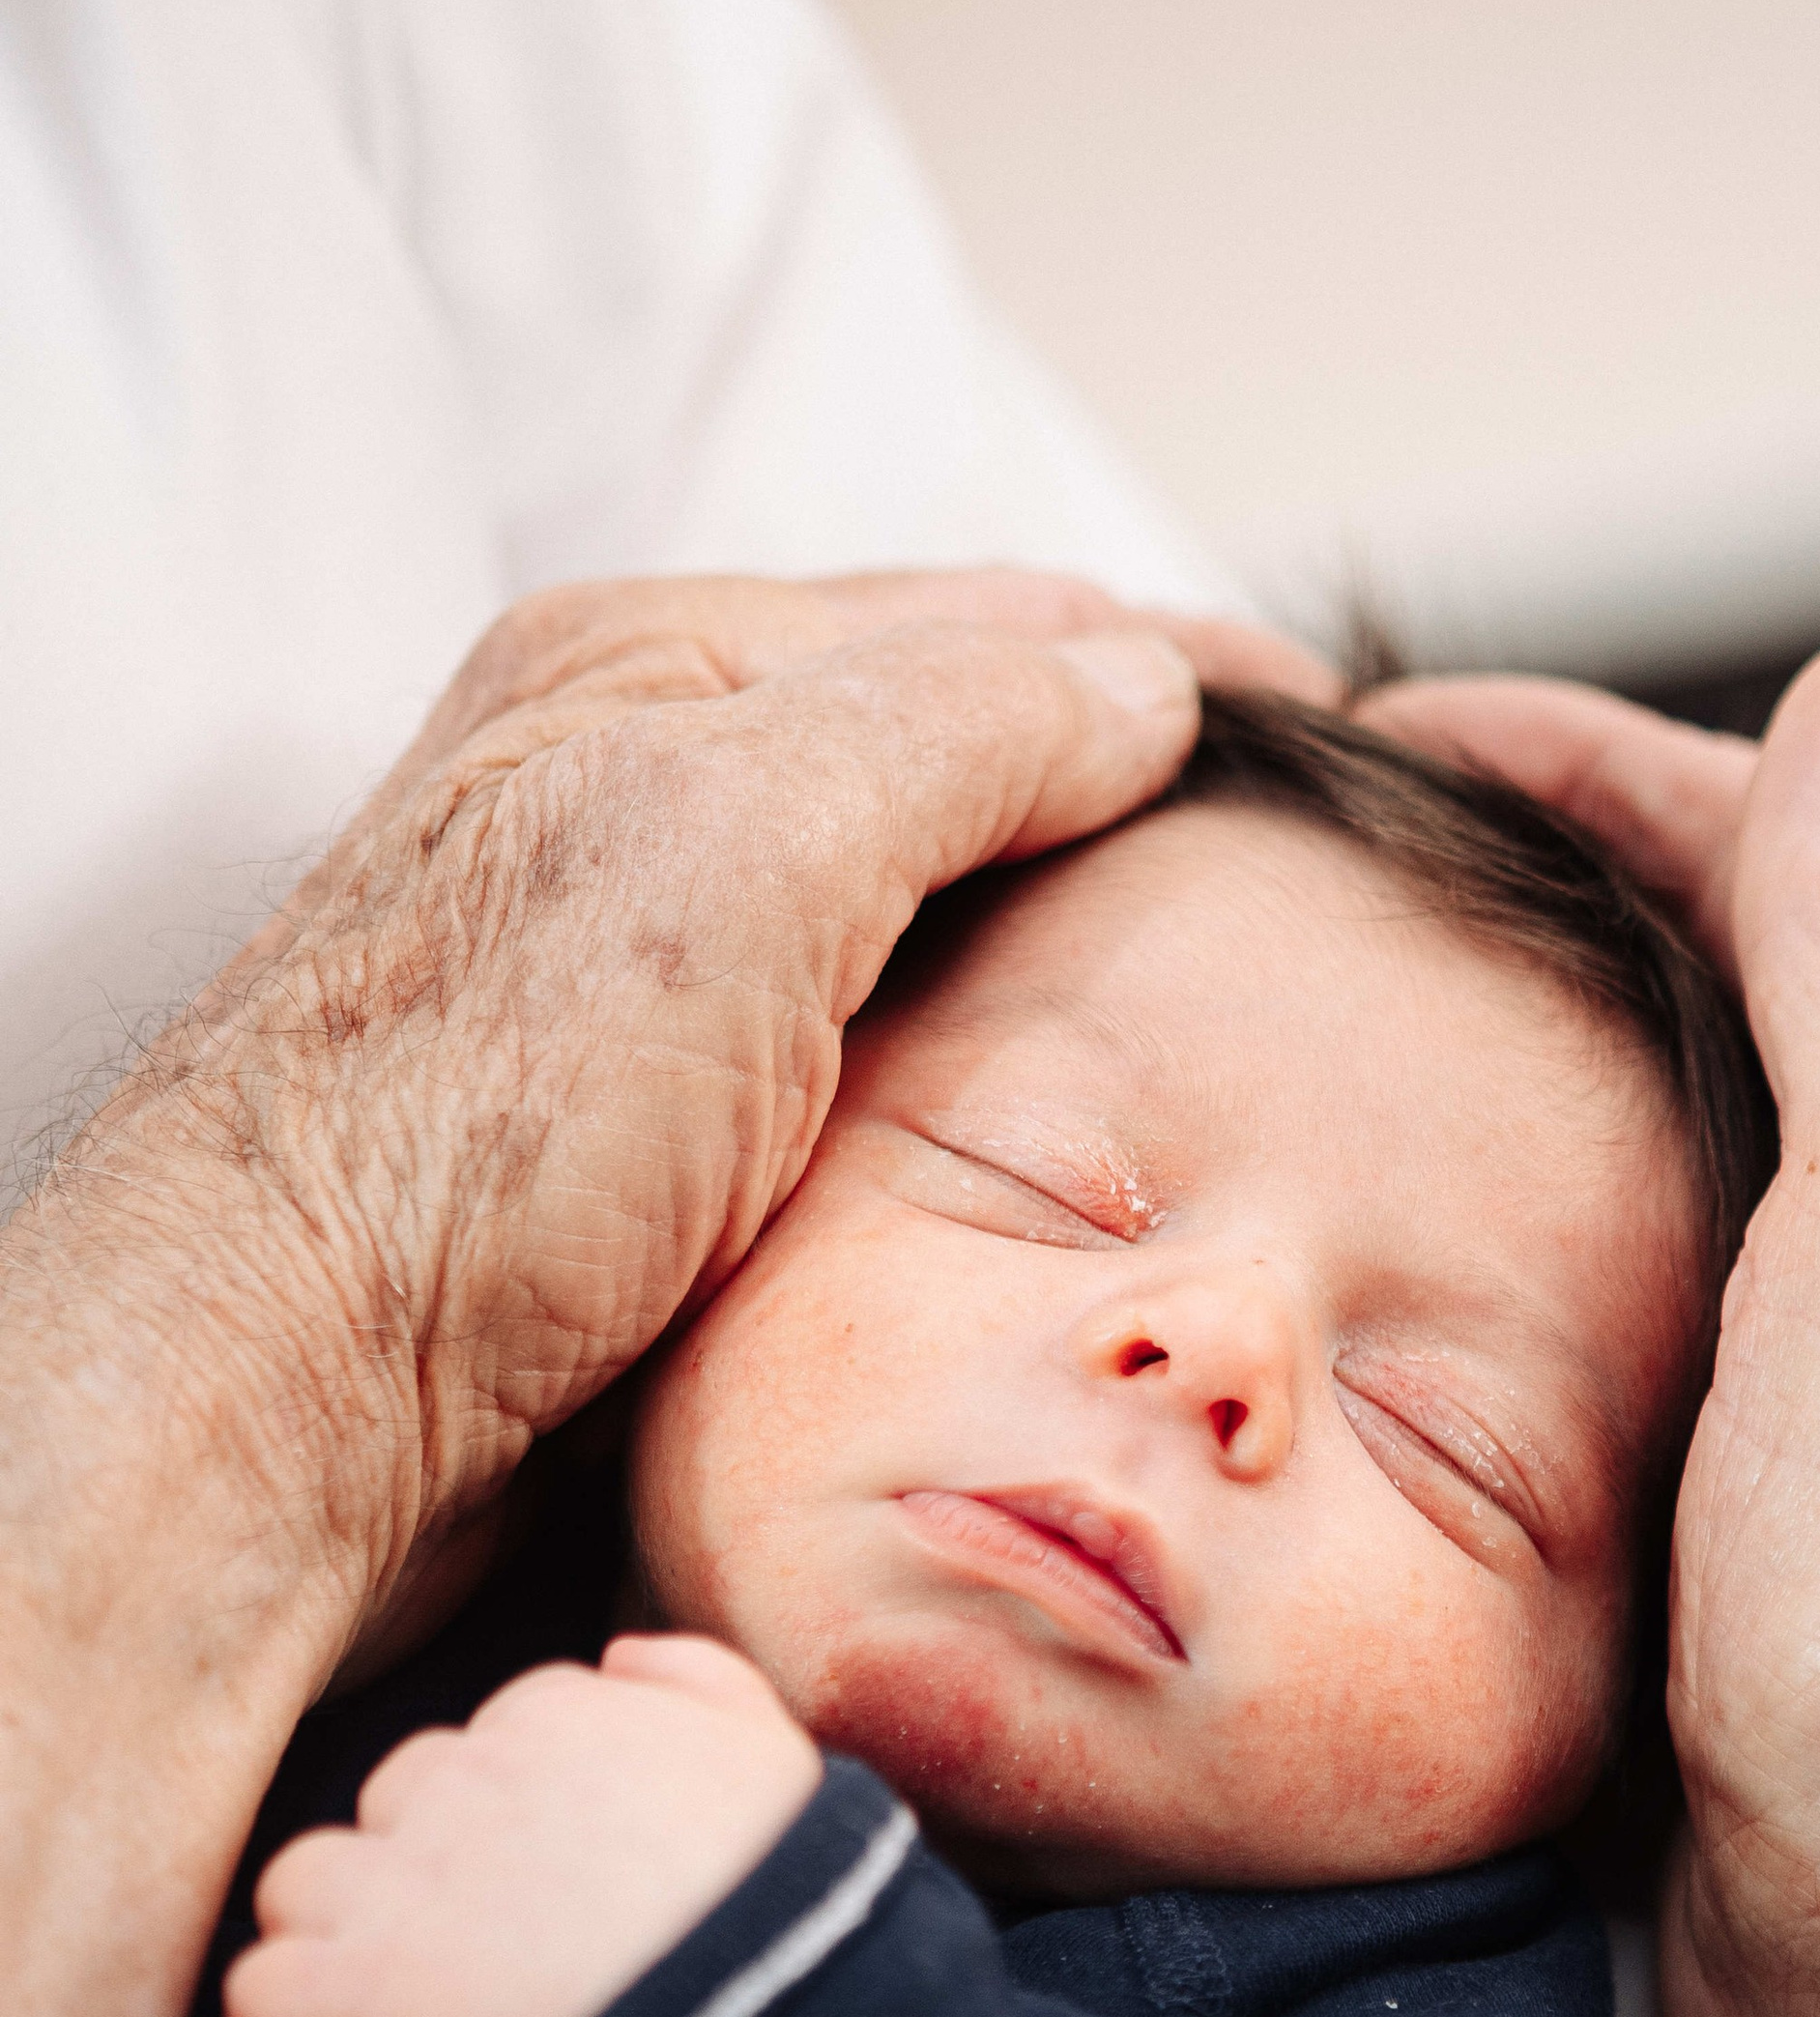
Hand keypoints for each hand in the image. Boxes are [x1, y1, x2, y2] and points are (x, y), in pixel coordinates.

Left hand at [78, 568, 1331, 1680]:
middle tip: (1319, 873)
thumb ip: (958, 730)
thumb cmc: (473, 1121)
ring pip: (915, 915)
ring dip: (1065, 946)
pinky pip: (863, 1056)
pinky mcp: (640, 1130)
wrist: (283, 1397)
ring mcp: (638, 967)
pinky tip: (1055, 1132)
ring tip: (1227, 996)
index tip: (1339, 732)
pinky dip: (982, 1069)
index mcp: (656, 667)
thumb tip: (1144, 679)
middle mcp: (639, 791)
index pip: (986, 619)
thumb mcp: (744, 848)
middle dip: (1131, 792)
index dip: (1170, 665)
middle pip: (955, 755)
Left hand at [226, 1637, 820, 2016]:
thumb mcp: (784, 1764)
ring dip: (341, 1934)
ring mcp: (407, 1884)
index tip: (553, 1881)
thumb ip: (704, 1684)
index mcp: (569, 1720)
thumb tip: (619, 1654)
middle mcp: (473, 1782)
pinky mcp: (357, 1991)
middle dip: (426, 1866)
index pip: (494, 1738)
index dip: (512, 1816)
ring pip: (309, 1879)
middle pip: (398, 1800)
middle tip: (494, 1951)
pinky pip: (262, 1989)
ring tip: (404, 2003)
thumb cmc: (793, 1915)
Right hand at [1371, 634, 1819, 2016]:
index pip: (1773, 846)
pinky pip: (1615, 1301)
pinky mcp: (1755, 1502)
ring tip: (1301, 1029)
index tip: (1370, 739)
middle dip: (1521, 892)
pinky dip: (1499, 1237)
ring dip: (1503, 1064)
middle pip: (1709, 973)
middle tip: (1296, 867)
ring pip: (1653, 1137)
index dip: (1573, 762)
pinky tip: (1374, 1258)